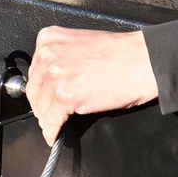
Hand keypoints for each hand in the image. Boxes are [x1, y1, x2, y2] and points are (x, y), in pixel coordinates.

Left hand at [26, 26, 158, 145]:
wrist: (144, 61)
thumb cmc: (120, 54)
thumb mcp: (79, 46)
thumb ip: (61, 60)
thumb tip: (50, 83)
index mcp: (49, 40)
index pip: (34, 73)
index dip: (41, 91)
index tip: (45, 99)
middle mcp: (48, 56)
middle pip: (34, 92)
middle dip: (42, 107)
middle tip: (51, 115)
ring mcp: (56, 77)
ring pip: (42, 109)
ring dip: (48, 121)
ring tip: (55, 126)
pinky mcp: (67, 98)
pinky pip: (52, 122)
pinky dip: (52, 133)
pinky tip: (55, 136)